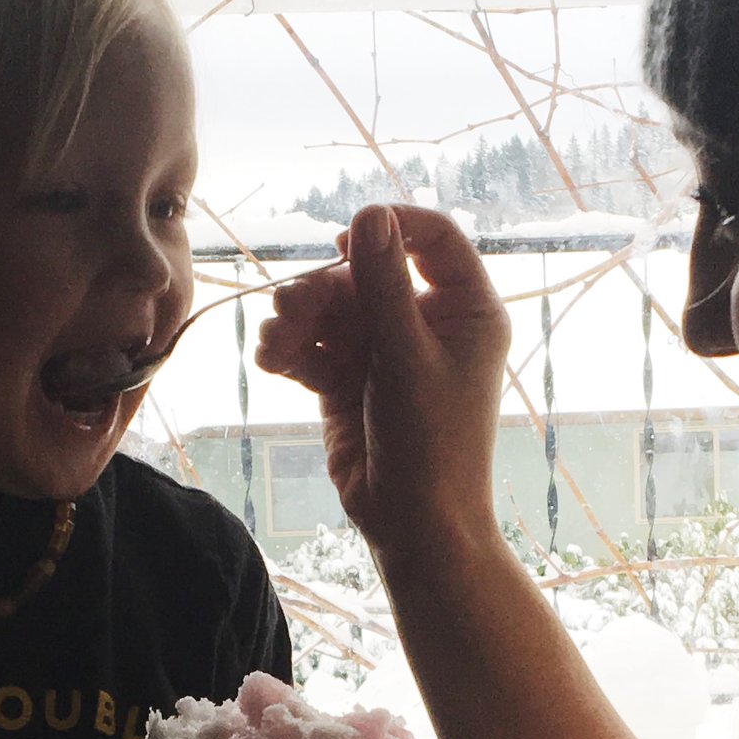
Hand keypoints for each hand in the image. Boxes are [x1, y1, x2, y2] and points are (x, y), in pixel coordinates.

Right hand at [252, 205, 510, 568]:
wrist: (412, 525)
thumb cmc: (431, 443)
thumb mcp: (406, 356)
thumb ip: (383, 284)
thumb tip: (369, 213)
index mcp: (465, 309)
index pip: (433, 239)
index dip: (390, 227)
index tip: (345, 237)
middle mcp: (427, 323)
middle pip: (365, 273)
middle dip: (322, 289)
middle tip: (289, 309)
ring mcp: (385, 351)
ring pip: (331, 308)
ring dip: (297, 318)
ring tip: (276, 342)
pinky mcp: (349, 379)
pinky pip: (314, 344)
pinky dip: (291, 348)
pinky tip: (273, 360)